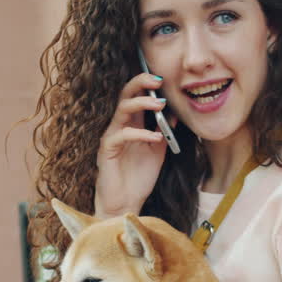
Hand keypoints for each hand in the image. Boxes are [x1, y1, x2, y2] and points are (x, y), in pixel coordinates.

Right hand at [94, 74, 175, 217]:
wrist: (126, 203)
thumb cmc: (139, 178)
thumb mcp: (158, 152)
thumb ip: (164, 133)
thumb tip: (175, 114)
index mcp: (132, 124)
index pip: (135, 95)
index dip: (146, 83)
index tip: (163, 79)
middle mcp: (120, 126)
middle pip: (125, 94)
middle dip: (141, 83)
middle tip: (158, 80)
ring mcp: (112, 136)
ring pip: (122, 109)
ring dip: (142, 103)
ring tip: (160, 104)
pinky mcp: (107, 150)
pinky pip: (122, 135)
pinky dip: (140, 133)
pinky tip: (155, 138)